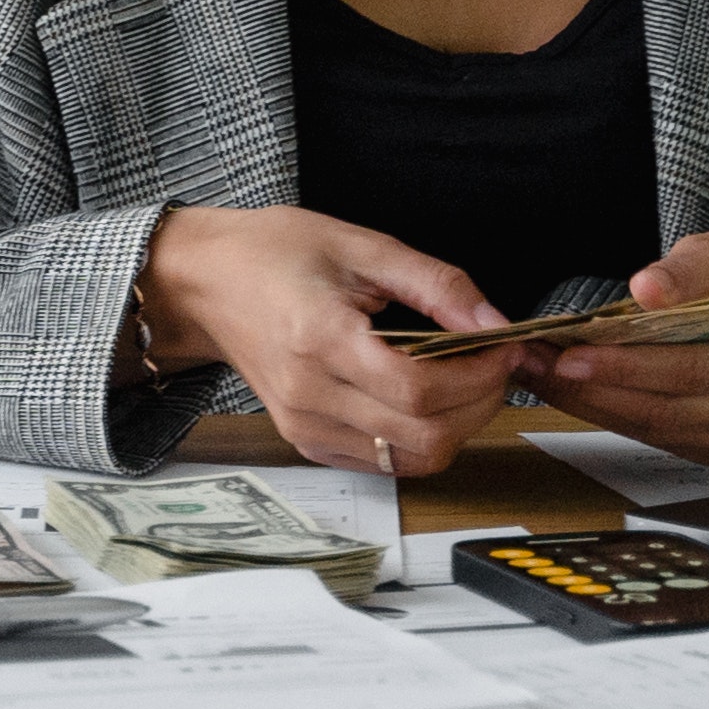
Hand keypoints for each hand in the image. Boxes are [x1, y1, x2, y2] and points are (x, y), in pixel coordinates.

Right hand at [131, 205, 530, 479]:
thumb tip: (494, 323)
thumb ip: (436, 285)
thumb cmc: (274, 253)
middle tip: (493, 364)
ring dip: (455, 427)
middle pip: (423, 436)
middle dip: (479, 404)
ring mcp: (305, 426)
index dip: (477, 375)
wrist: (206, 282)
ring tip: (464, 380)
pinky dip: (419, 437)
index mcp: (321, 338)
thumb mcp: (362, 246)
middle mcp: (309, 395)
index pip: (418, 388)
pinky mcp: (306, 441)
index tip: (501, 348)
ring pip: (410, 459)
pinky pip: (382, 462)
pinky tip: (425, 397)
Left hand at [529, 219, 708, 464]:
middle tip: (538, 366)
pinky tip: (580, 392)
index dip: (629, 366)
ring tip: (544, 376)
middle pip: (672, 410)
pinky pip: (666, 439)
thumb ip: (687, 270)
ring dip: (597, 407)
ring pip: (662, 431)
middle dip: (597, 391)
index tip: (572, 353)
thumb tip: (644, 291)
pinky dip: (618, 416)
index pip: (695, 369)